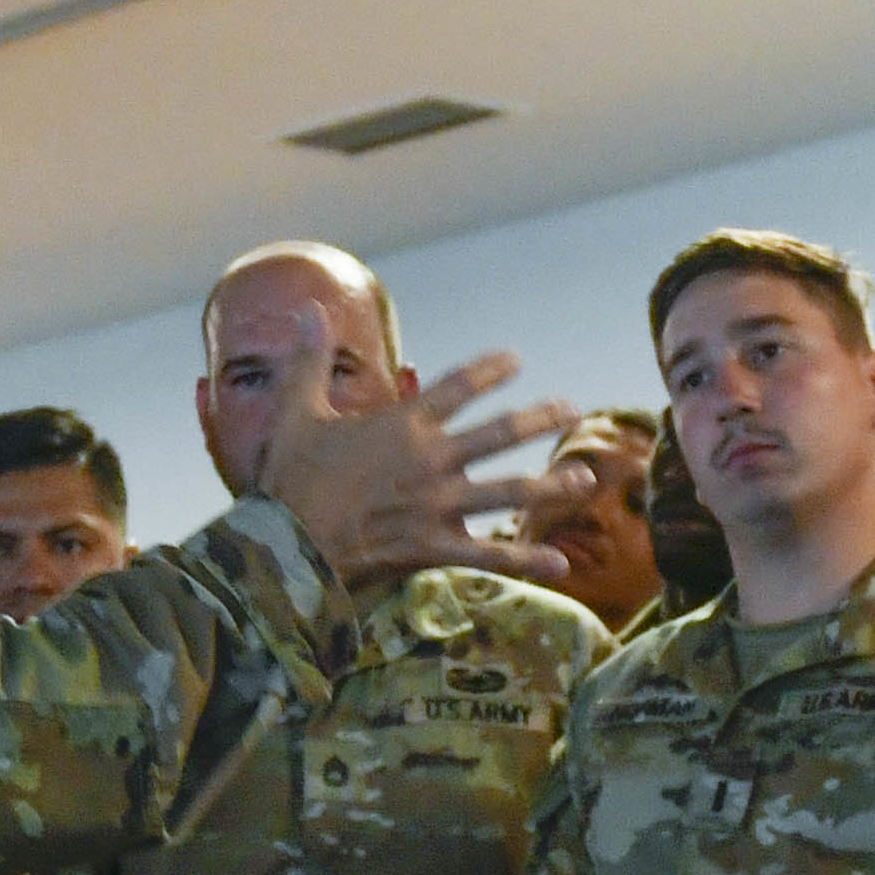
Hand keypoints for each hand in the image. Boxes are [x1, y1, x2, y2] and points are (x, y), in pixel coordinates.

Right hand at [264, 357, 577, 587]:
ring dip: (552, 485)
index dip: (490, 370)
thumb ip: (309, 360)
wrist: (288, 545)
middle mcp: (432, 460)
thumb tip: (310, 310)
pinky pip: (491, 555)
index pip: (458, 386)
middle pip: (501, 433)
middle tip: (571, 409)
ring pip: (511, 492)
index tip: (514, 361)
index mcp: (403, 424)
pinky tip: (560, 564)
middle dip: (541, 419)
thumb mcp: (295, 410)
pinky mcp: (436, 547)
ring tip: (586, 481)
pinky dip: (525, 559)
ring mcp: (439, 505)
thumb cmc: (289, 478)